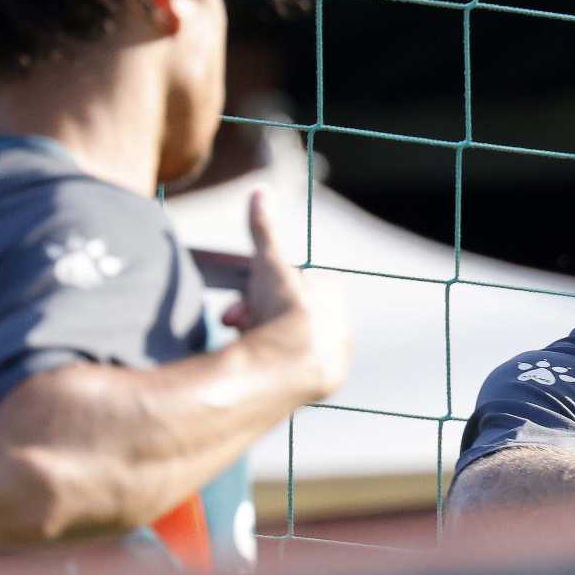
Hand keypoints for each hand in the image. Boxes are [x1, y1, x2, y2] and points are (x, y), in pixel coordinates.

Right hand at [222, 190, 350, 401]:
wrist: (290, 364)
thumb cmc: (282, 308)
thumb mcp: (268, 263)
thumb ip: (264, 230)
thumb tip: (261, 192)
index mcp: (332, 293)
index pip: (292, 283)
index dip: (261, 287)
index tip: (242, 295)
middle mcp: (340, 323)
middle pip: (287, 313)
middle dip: (256, 313)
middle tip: (234, 320)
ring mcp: (335, 355)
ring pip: (287, 340)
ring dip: (259, 338)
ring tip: (241, 342)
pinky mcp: (325, 383)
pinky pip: (292, 369)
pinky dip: (271, 364)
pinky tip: (254, 365)